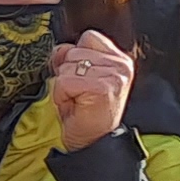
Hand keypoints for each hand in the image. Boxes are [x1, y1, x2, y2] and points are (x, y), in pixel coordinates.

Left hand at [47, 34, 134, 152]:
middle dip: (67, 74)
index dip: (74, 56)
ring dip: (64, 86)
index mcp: (119, 59)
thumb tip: (59, 49)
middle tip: (79, 94)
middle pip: (75, 51)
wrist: (92, 143)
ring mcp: (114, 75)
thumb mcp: (80, 78)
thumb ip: (72, 57)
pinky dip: (62, 96)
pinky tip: (76, 106)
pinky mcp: (103, 87)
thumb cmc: (85, 113)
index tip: (78, 77)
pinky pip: (65, 82)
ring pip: (68, 66)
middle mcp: (121, 65)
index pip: (88, 37)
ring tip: (78, 100)